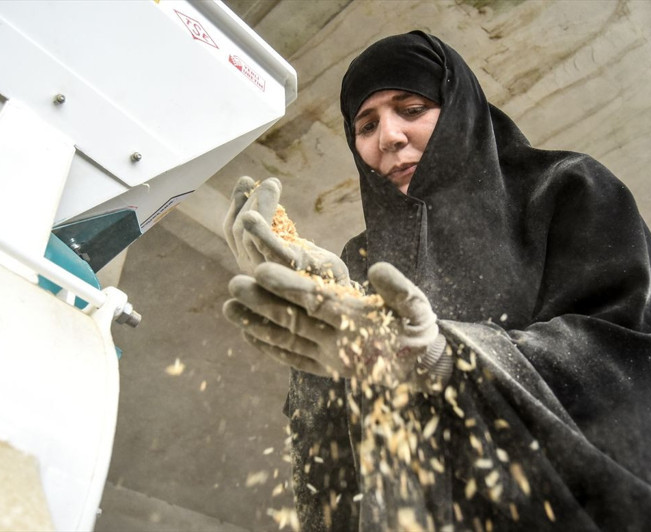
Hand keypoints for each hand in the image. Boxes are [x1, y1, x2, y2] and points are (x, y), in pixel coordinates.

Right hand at [223, 176, 348, 282]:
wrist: (346, 295)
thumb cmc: (319, 271)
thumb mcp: (292, 244)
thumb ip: (274, 227)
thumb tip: (264, 189)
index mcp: (252, 262)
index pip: (232, 230)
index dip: (236, 203)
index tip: (246, 179)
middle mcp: (255, 271)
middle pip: (239, 232)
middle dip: (250, 200)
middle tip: (270, 182)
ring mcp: (271, 274)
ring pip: (249, 238)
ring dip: (259, 206)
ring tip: (272, 185)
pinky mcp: (294, 272)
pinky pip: (272, 251)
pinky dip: (260, 233)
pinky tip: (252, 216)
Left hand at [223, 262, 450, 391]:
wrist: (421, 370)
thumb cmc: (417, 329)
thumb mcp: (419, 305)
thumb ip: (399, 288)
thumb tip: (375, 269)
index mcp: (358, 321)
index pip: (316, 301)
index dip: (288, 286)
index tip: (262, 270)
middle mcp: (338, 342)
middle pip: (293, 319)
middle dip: (261, 302)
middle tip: (233, 284)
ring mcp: (329, 359)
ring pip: (287, 340)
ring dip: (256, 325)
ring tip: (228, 308)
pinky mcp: (326, 370)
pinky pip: (293, 360)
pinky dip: (270, 349)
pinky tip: (248, 336)